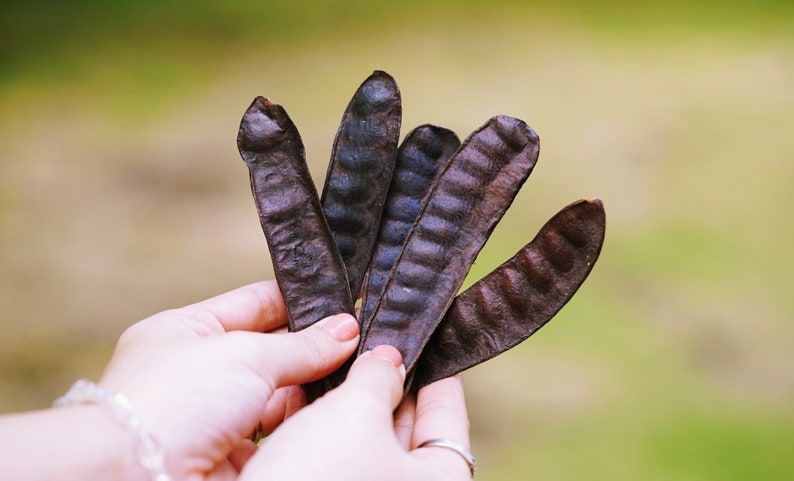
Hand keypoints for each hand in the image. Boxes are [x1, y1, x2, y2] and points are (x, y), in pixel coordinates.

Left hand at [98, 280, 359, 479]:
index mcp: (186, 330)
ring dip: (311, 388)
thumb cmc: (171, 402)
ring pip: (276, 396)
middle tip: (362, 341)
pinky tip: (329, 415)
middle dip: (313, 348)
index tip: (344, 302)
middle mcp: (197, 372)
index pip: (254, 304)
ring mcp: (211, 418)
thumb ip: (300, 345)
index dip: (299, 302)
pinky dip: (299, 426)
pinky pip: (274, 436)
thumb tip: (346, 330)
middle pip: (270, 352)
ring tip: (354, 376)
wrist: (134, 478)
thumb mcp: (244, 355)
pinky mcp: (226, 458)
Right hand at [240, 345, 472, 480]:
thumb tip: (387, 358)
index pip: (447, 412)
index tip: (426, 339)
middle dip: (386, 380)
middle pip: (406, 425)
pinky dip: (322, 425)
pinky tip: (302, 396)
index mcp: (438, 479)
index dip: (436, 370)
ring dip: (348, 399)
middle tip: (372, 340)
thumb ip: (377, 378)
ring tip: (334, 358)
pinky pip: (335, 452)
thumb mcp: (355, 415)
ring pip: (365, 438)